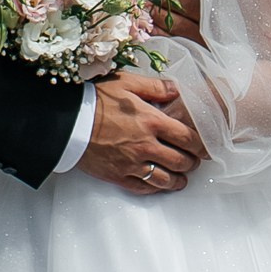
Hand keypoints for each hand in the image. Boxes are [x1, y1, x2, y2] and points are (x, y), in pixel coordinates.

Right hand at [83, 69, 204, 196]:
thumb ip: (156, 86)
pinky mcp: (118, 176)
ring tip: (181, 178)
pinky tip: (159, 184)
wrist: (66, 122)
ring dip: (178, 180)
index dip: (201, 144)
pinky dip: (155, 188)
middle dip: (192, 163)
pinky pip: (143, 188)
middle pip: (181, 161)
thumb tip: (178, 88)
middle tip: (194, 161)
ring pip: (165, 180)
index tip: (204, 146)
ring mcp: (132, 164)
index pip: (188, 138)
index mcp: (152, 121)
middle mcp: (146, 145)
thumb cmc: (95, 99)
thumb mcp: (127, 83)